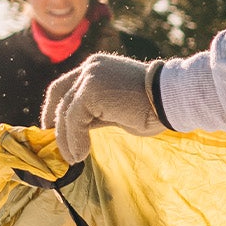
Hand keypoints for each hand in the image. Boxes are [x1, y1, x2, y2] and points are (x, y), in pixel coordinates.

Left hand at [42, 55, 164, 162]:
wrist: (173, 98)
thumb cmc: (155, 106)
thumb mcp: (119, 108)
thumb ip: (98, 112)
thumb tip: (79, 129)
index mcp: (98, 67)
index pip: (66, 86)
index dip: (55, 107)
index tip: (53, 127)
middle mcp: (91, 68)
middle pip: (60, 94)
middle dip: (54, 121)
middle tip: (56, 145)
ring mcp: (89, 78)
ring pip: (66, 111)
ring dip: (66, 138)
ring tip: (73, 158)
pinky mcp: (90, 92)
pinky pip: (73, 120)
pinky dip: (73, 139)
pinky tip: (80, 154)